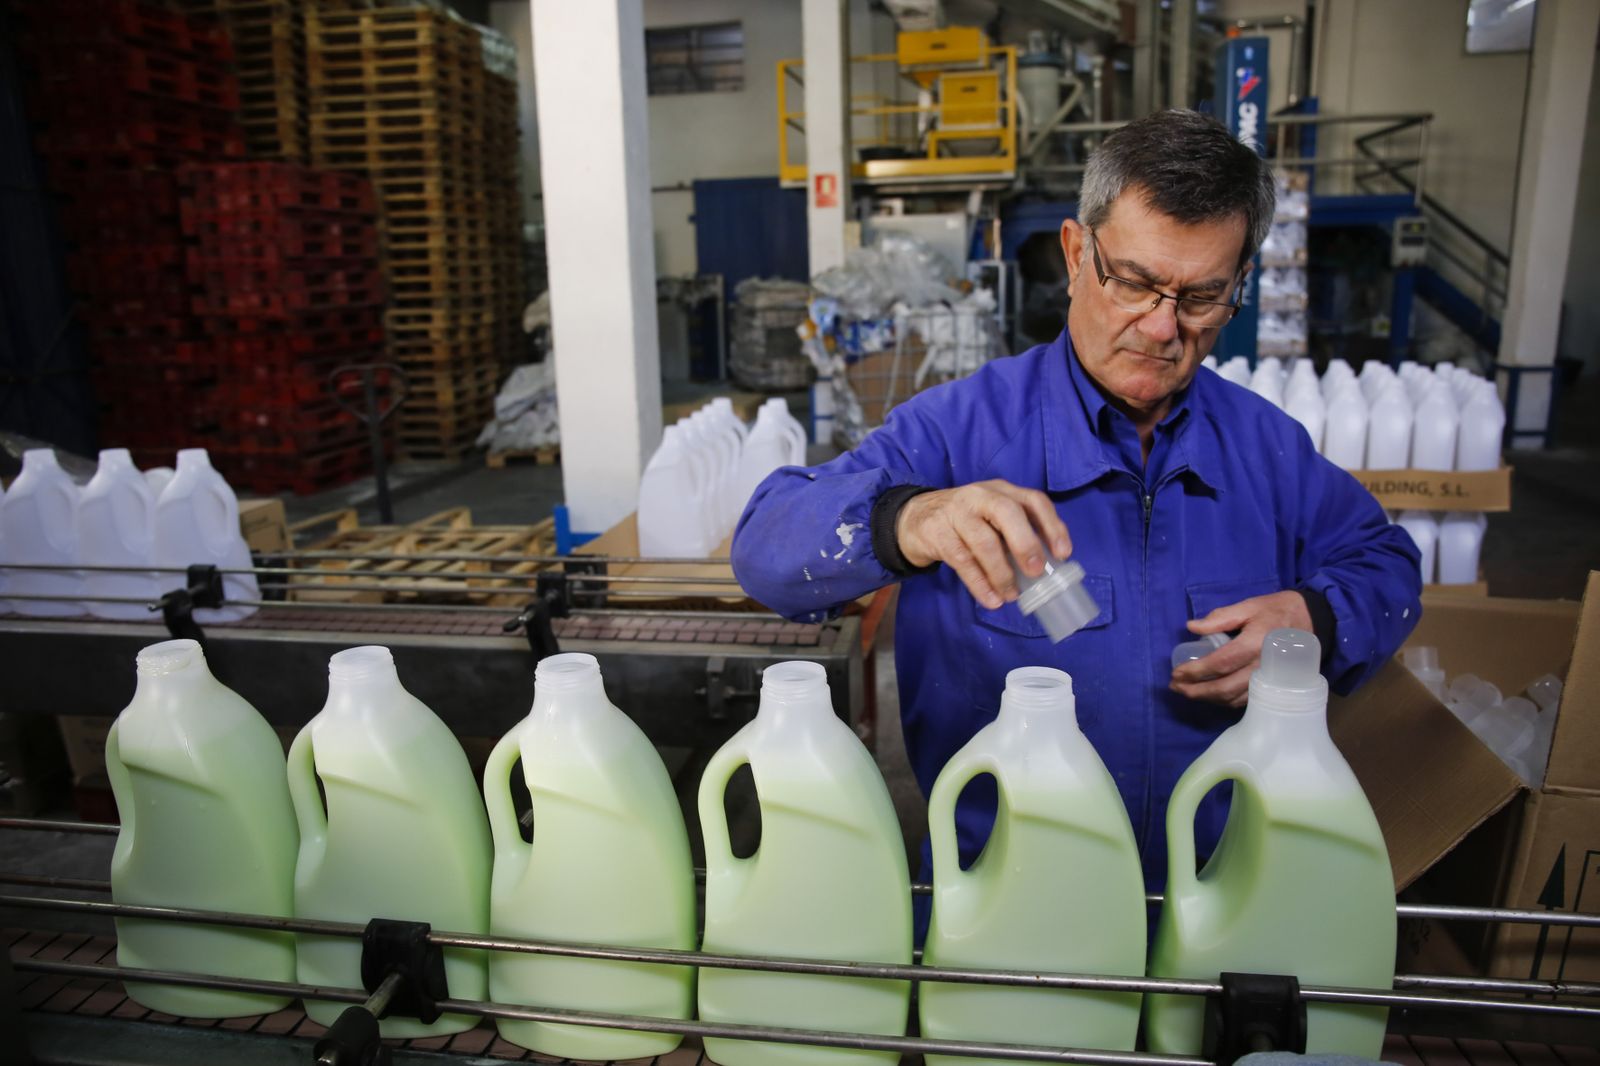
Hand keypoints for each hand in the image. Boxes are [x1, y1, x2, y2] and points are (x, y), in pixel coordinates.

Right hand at [895, 480, 1071, 609]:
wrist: (913, 518)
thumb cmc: (964, 522)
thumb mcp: (991, 518)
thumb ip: (1015, 534)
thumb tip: (1046, 568)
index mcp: (1001, 491)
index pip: (1033, 501)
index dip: (1052, 526)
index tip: (1063, 554)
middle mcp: (980, 495)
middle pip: (1007, 513)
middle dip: (1026, 544)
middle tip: (1036, 572)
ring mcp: (957, 512)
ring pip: (984, 541)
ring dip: (1001, 573)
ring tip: (1010, 595)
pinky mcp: (938, 532)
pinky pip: (962, 561)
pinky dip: (979, 583)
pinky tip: (990, 599)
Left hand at [1169, 590, 1313, 707]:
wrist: (1312, 621)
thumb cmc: (1277, 611)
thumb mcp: (1249, 606)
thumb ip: (1220, 617)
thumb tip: (1191, 627)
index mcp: (1254, 643)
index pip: (1220, 663)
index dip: (1195, 671)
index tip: (1176, 673)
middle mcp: (1262, 666)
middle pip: (1224, 688)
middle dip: (1196, 691)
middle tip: (1175, 686)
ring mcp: (1269, 680)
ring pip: (1233, 698)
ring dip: (1207, 698)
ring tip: (1186, 691)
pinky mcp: (1272, 687)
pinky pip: (1245, 700)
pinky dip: (1224, 700)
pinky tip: (1209, 694)